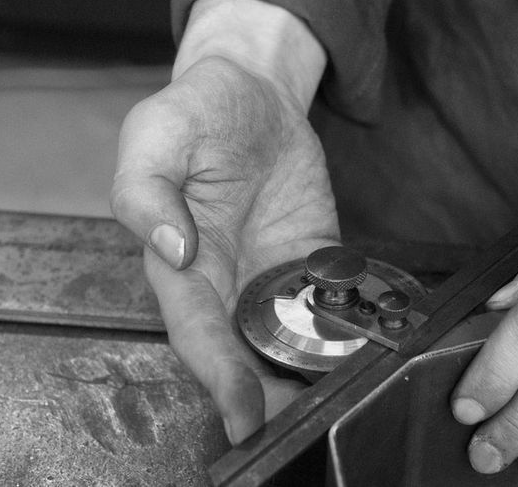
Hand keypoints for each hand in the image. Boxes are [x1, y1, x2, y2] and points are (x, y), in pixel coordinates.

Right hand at [111, 53, 335, 442]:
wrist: (250, 90)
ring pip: (289, 339)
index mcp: (182, 263)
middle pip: (246, 353)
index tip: (244, 418)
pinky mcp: (314, 257)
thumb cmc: (192, 112)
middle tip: (306, 428)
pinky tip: (371, 354)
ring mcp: (272, 272)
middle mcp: (227, 280)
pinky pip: (332, 302)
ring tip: (342, 405)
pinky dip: (349, 331)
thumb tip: (171, 249)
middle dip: (272, 398)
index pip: (198, 334)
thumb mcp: (153, 136)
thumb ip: (146, 193)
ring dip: (311, 375)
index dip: (219, 378)